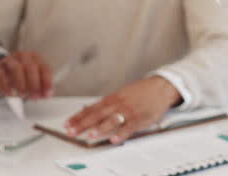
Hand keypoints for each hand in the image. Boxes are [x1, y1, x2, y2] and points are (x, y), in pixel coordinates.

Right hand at [0, 51, 53, 99]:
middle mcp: (23, 56)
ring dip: (21, 83)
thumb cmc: (19, 74)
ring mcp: (9, 60)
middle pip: (31, 67)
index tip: (47, 94)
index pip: (45, 68)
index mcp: (35, 58)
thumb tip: (46, 95)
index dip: (47, 82)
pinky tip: (10, 93)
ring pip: (17, 68)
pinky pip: (1, 75)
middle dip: (34, 83)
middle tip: (35, 96)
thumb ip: (40, 86)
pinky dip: (6, 86)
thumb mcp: (31, 79)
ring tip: (23, 95)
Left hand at [64, 76, 180, 144]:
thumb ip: (107, 104)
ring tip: (91, 134)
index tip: (67, 124)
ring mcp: (129, 111)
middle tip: (72, 131)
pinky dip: (122, 133)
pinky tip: (115, 139)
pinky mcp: (140, 118)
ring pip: (113, 120)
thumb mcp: (121, 95)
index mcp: (112, 99)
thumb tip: (89, 111)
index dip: (78, 117)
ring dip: (101, 127)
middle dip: (83, 124)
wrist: (160, 87)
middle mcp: (118, 104)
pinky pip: (130, 127)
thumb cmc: (140, 92)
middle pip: (98, 115)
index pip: (91, 109)